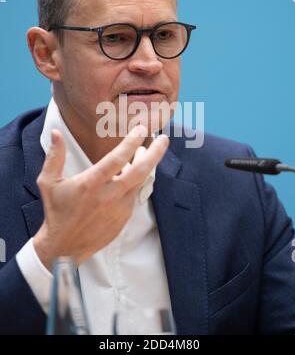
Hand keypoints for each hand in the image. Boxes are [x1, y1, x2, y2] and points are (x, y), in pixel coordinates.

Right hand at [33, 125, 168, 270]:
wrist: (65, 246)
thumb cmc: (56, 211)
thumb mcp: (49, 182)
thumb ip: (55, 156)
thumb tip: (56, 132)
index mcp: (91, 184)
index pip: (117, 158)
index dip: (131, 142)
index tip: (140, 129)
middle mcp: (109, 195)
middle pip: (140, 171)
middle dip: (155, 153)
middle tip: (164, 139)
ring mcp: (119, 208)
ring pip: (140, 182)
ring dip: (146, 165)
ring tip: (146, 152)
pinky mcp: (124, 217)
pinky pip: (134, 194)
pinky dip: (135, 181)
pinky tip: (131, 173)